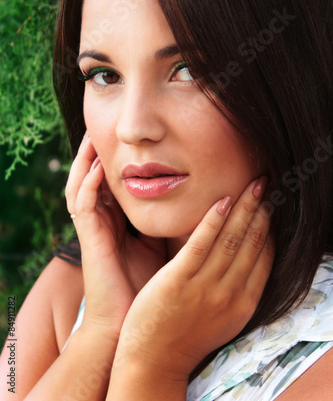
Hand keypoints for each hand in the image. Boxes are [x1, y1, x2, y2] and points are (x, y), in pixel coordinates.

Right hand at [65, 134, 166, 339]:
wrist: (131, 323)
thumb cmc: (149, 285)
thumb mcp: (161, 245)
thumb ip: (170, 223)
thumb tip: (201, 201)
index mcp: (118, 222)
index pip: (113, 183)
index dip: (117, 161)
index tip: (128, 139)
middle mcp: (103, 222)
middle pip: (93, 179)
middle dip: (97, 155)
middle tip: (102, 130)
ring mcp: (94, 230)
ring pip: (81, 187)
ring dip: (85, 162)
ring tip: (92, 140)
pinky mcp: (89, 241)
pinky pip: (83, 207)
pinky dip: (87, 186)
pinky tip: (97, 170)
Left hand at [112, 176, 273, 379]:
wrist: (154, 360)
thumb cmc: (186, 336)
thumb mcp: (223, 317)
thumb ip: (236, 289)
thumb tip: (245, 257)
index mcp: (244, 302)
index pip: (265, 256)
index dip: (270, 227)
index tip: (270, 204)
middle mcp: (230, 293)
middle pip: (253, 242)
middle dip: (261, 209)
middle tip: (264, 184)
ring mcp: (205, 287)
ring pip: (232, 239)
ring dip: (244, 208)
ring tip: (252, 185)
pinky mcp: (178, 280)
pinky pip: (201, 244)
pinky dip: (213, 221)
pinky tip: (222, 201)